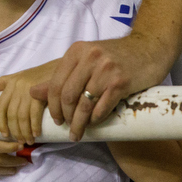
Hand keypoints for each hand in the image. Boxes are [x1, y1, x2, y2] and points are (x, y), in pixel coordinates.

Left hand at [0, 67, 50, 144]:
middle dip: (14, 131)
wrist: (63, 67)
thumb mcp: (19, 76)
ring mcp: (28, 89)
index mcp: (10, 83)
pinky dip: (35, 126)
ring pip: (21, 116)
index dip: (1, 123)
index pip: (0, 107)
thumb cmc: (41, 74)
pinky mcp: (40, 93)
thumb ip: (3, 82)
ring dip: (24, 131)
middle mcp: (16, 86)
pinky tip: (37, 133)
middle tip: (19, 142)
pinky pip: (34, 114)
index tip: (4, 135)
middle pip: (11, 114)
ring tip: (28, 141)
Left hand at [31, 32, 171, 140]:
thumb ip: (62, 75)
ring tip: (78, 133)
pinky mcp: (122, 82)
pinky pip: (102, 107)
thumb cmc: (115, 56)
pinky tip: (94, 124)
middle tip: (67, 128)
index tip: (55, 119)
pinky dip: (96, 119)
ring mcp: (106, 70)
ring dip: (79, 123)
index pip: (55, 83)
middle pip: (67, 95)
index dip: (52, 105)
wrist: (149, 48)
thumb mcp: (86, 60)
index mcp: (76, 51)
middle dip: (65, 116)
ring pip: (84, 104)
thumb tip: (32, 92)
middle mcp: (89, 58)